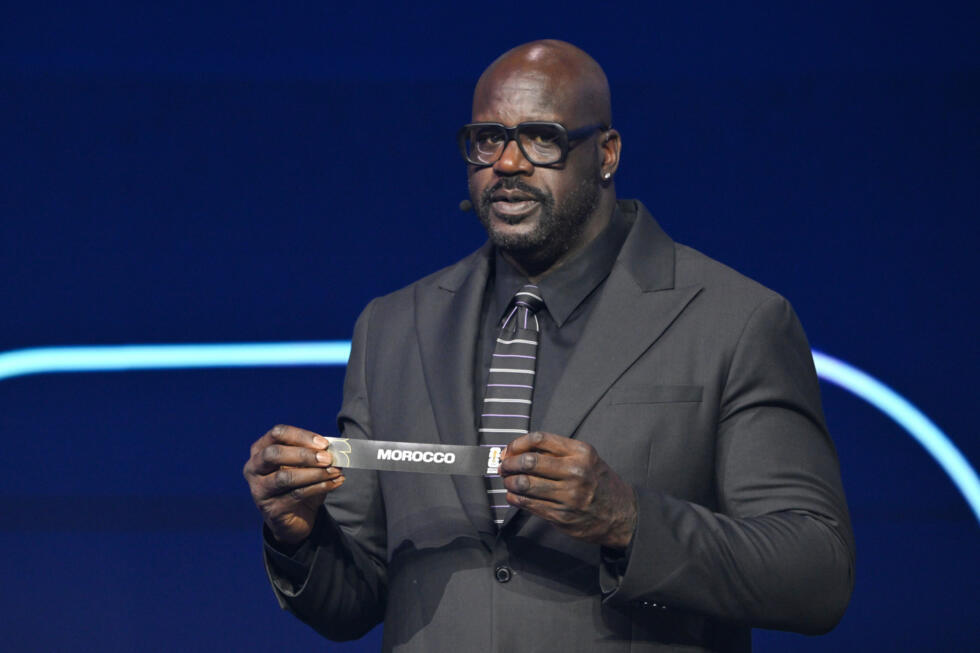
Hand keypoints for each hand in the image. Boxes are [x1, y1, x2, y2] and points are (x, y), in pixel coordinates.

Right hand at [243, 424, 344, 546]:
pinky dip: (320, 487)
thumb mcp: (304, 464)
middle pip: (274, 454)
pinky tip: (335, 483)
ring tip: (336, 471)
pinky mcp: (271, 509)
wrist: (295, 518)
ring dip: (315, 473)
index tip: (324, 443)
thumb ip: (314, 453)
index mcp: (260, 449)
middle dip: (304, 455)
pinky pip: (297, 495)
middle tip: (328, 458)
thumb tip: (333, 448)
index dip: (301, 436)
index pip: (277, 434)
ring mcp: (260, 489)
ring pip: (285, 477)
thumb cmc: (299, 483)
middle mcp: (254, 468)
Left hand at [500, 431, 636, 549]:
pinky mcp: (561, 516)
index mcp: (581, 452)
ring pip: (525, 484)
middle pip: (529, 461)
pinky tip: (514, 495)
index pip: (539, 439)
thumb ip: (557, 452)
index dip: (517, 444)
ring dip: (510, 482)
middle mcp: (575, 472)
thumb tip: (518, 451)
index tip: (509, 450)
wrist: (622, 515)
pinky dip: (515, 498)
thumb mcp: (586, 459)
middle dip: (509, 463)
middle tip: (504, 466)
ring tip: (508, 481)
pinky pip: (529, 504)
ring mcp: (568, 495)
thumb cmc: (599, 482)